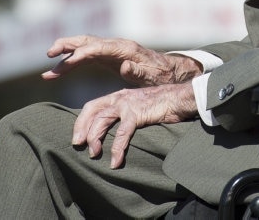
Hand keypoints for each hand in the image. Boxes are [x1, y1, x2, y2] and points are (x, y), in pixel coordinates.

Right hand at [42, 35, 199, 85]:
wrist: (169, 72)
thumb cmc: (162, 76)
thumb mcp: (153, 76)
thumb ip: (138, 71)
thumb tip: (124, 65)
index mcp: (125, 49)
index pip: (98, 47)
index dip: (81, 53)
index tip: (66, 63)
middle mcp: (115, 46)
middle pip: (87, 41)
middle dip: (68, 45)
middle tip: (50, 53)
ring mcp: (110, 51)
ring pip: (82, 48)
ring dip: (64, 55)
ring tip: (48, 67)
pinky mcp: (107, 58)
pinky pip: (84, 58)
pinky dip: (70, 63)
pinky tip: (57, 72)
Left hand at [72, 83, 197, 167]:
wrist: (181, 97)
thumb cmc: (162, 105)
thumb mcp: (138, 106)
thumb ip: (126, 114)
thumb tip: (115, 130)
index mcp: (118, 96)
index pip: (92, 106)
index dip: (82, 121)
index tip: (77, 137)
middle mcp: (120, 98)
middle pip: (92, 111)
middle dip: (82, 129)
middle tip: (79, 145)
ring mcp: (128, 104)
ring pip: (102, 120)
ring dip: (95, 138)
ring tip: (94, 154)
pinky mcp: (138, 113)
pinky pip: (122, 134)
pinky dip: (117, 149)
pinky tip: (116, 162)